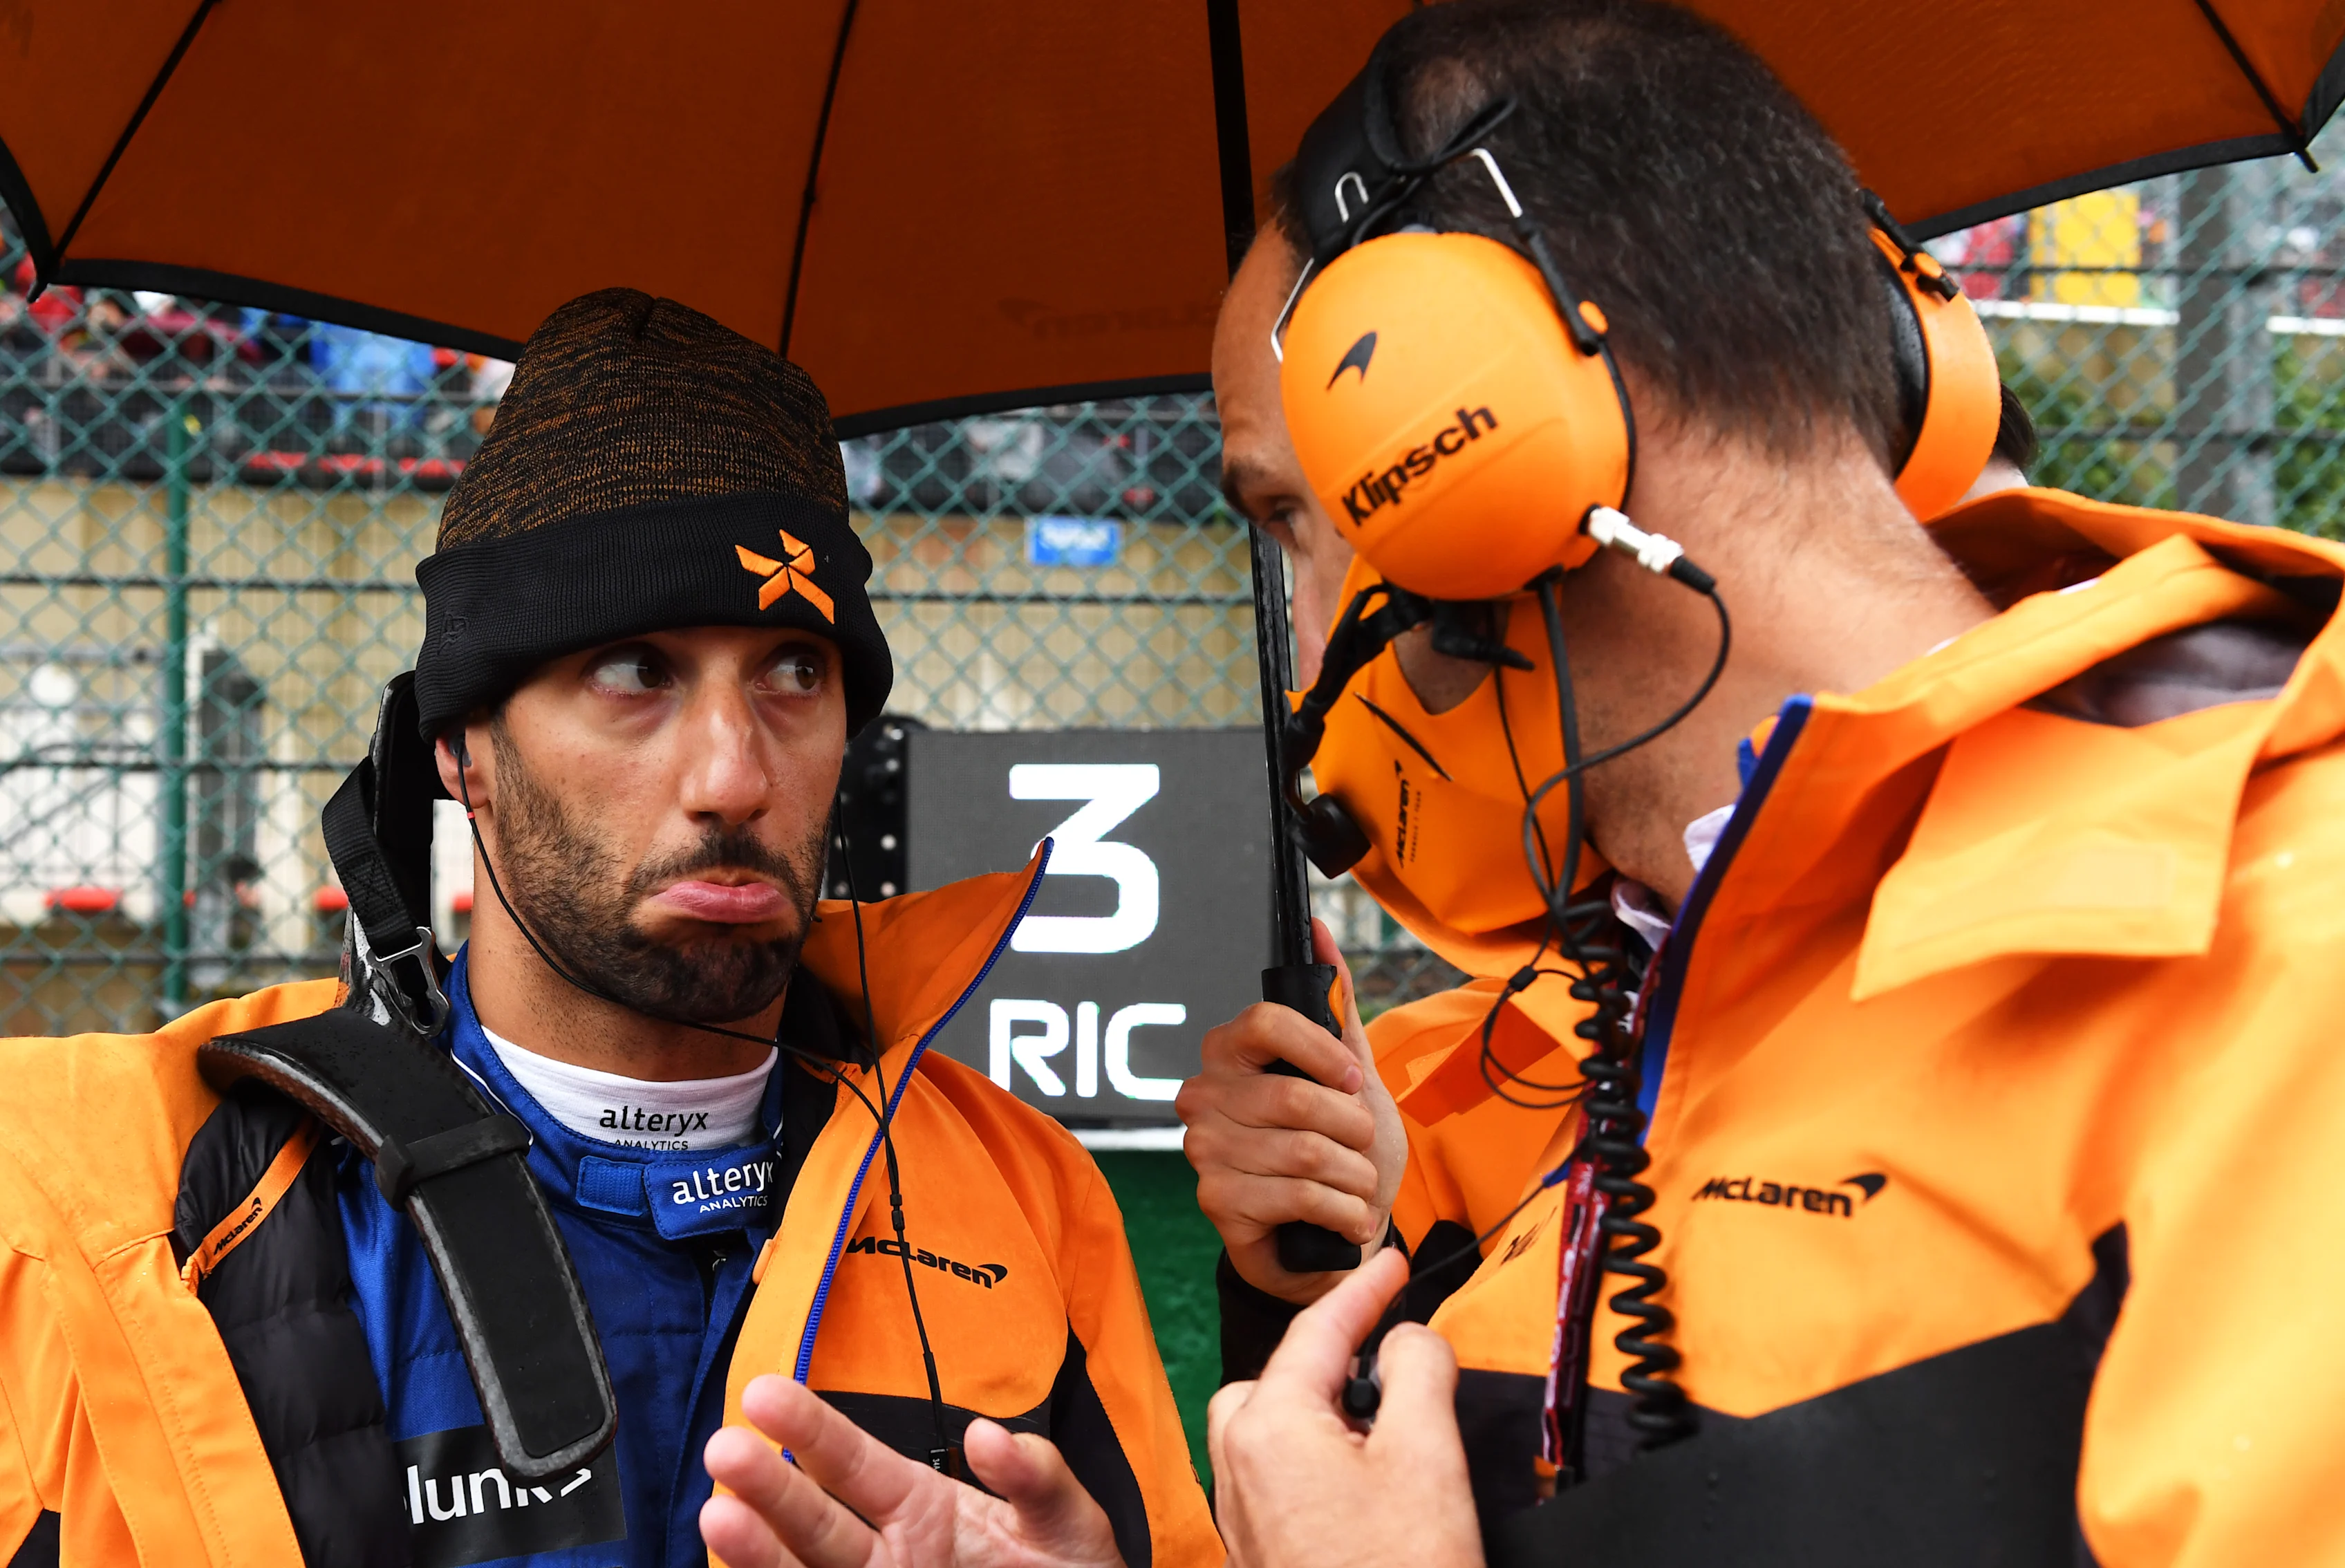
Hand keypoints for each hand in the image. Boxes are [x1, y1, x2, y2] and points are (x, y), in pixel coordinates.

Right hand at [701, 1374, 1123, 1567]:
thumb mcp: (1069, 1523)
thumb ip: (1036, 1477)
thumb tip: (989, 1435)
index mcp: (922, 1508)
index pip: (853, 1461)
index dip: (809, 1427)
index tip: (763, 1393)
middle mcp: (885, 1555)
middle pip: (812, 1521)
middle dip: (768, 1486)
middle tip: (724, 1451)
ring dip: (759, 1550)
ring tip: (719, 1519)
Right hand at [1176, 919, 1404, 1302]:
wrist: (1332, 1241)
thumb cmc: (1338, 1154)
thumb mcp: (1350, 1077)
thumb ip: (1336, 1006)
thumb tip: (1322, 930)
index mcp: (1230, 1054)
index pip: (1266, 1022)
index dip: (1323, 1051)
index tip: (1353, 1079)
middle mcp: (1204, 1096)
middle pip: (1295, 1095)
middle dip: (1353, 1128)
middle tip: (1362, 1148)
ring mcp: (1205, 1150)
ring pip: (1304, 1150)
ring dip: (1355, 1176)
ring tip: (1359, 1188)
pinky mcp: (1216, 1202)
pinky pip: (1299, 1195)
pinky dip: (1343, 1211)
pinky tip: (1347, 1219)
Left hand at [1208, 1249, 1481, 1567]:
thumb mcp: (1428, 1455)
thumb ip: (1419, 1371)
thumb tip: (1409, 1338)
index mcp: (1268, 1426)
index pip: (1318, 1329)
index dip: (1364, 1288)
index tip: (1388, 1262)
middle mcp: (1238, 1463)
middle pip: (1283, 1376)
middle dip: (1335, 1361)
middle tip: (1393, 1360)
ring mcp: (1242, 1513)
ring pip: (1275, 1426)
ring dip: (1327, 1415)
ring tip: (1389, 1438)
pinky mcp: (1259, 1550)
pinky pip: (1279, 1475)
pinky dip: (1320, 1459)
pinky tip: (1368, 1488)